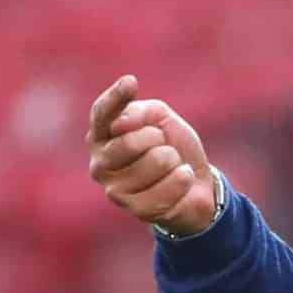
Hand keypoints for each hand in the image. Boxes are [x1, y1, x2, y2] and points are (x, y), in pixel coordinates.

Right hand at [86, 75, 216, 236]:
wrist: (193, 181)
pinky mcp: (135, 210)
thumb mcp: (161, 118)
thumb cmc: (170, 144)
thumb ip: (142, 112)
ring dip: (173, 160)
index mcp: (102, 135)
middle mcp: (100, 163)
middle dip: (157, 138)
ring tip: (171, 165)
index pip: (102, 114)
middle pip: (130, 141)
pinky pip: (167, 187)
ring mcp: (115, 189)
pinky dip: (182, 179)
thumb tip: (120, 125)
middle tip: (163, 145)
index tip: (131, 82)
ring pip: (155, 163)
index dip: (115, 98)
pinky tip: (181, 179)